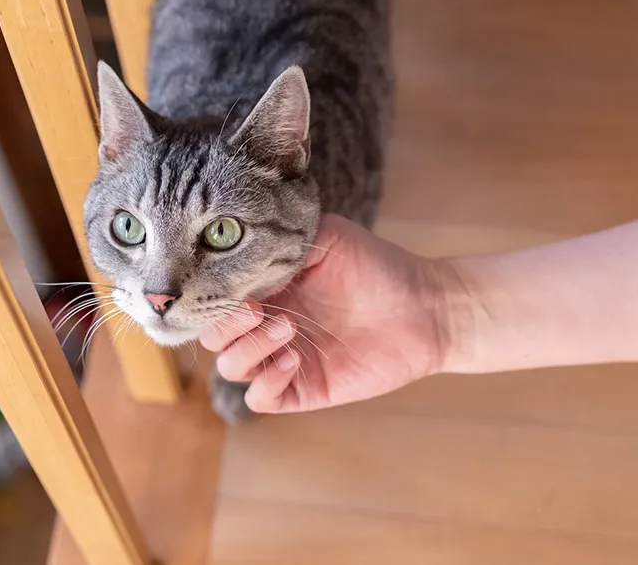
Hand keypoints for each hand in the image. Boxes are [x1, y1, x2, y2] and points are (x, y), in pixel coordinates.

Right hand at [199, 214, 458, 412]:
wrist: (424, 305)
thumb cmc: (376, 266)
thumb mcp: (325, 238)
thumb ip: (280, 244)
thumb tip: (239, 254)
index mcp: (265, 289)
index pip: (215, 299)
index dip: (214, 296)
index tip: (235, 286)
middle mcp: (266, 324)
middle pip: (213, 337)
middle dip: (226, 324)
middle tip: (258, 309)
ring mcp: (283, 358)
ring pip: (231, 367)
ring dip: (249, 349)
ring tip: (289, 328)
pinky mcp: (304, 388)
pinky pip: (261, 398)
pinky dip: (268, 381)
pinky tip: (294, 357)